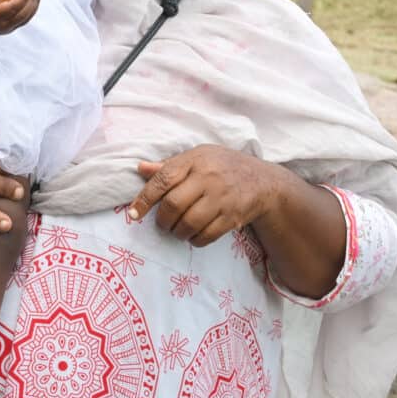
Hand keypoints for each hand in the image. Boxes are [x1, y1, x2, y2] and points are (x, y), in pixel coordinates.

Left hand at [127, 145, 279, 246]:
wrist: (263, 181)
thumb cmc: (222, 166)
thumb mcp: (198, 157)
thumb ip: (170, 166)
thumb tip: (141, 168)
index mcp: (195, 160)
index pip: (163, 179)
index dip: (144, 198)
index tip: (133, 214)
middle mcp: (208, 178)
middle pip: (174, 204)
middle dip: (162, 220)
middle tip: (162, 223)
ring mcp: (221, 198)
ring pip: (189, 223)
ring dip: (177, 232)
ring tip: (177, 229)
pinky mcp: (232, 217)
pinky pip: (206, 236)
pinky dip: (194, 240)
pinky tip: (193, 234)